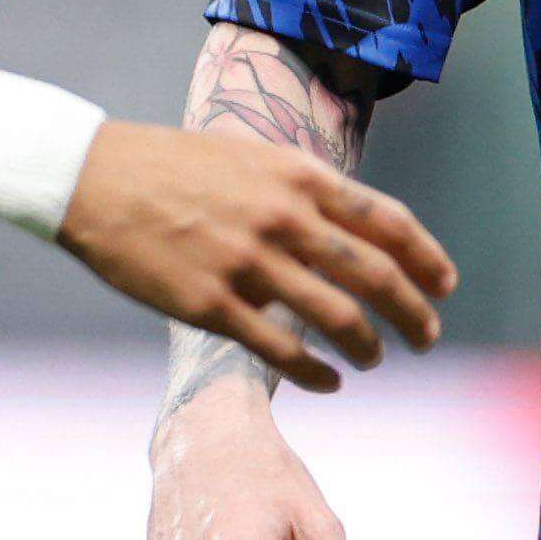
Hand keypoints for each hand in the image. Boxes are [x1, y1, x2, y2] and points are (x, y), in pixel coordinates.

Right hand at [58, 122, 456, 393]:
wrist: (95, 177)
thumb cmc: (176, 166)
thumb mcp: (254, 157)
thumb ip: (305, 192)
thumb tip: (354, 230)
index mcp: (299, 177)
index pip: (388, 221)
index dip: (427, 258)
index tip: (445, 284)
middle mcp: (284, 218)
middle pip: (376, 275)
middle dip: (414, 312)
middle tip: (427, 335)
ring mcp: (249, 264)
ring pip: (338, 318)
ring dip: (369, 347)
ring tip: (377, 358)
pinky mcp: (212, 304)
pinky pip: (283, 351)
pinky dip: (318, 373)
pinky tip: (330, 382)